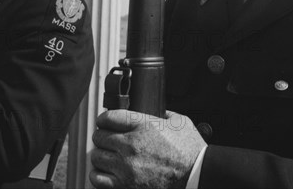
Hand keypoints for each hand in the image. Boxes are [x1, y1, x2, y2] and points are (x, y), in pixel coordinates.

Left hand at [90, 109, 206, 188]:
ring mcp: (126, 167)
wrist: (195, 175)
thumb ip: (164, 113)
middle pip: (99, 136)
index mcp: (144, 126)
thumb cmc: (190, 150)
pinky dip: (99, 174)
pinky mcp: (125, 186)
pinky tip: (107, 172)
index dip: (104, 118)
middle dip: (102, 136)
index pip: (109, 117)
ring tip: (108, 156)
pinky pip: (97, 178)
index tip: (105, 122)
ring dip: (101, 155)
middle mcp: (131, 145)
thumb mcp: (179, 121)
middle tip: (108, 139)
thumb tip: (157, 112)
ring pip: (96, 156)